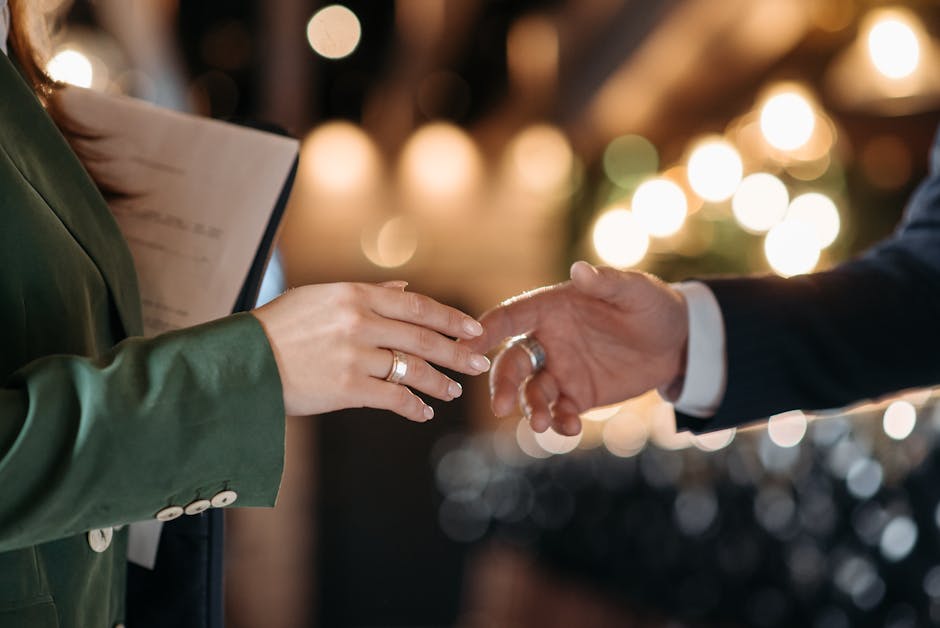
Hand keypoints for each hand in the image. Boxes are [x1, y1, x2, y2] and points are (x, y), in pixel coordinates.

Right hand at [252, 282, 490, 420]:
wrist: (242, 361)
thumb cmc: (279, 327)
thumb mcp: (320, 298)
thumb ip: (367, 294)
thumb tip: (404, 288)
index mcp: (354, 295)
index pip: (416, 305)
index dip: (450, 318)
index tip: (474, 328)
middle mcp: (358, 321)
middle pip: (422, 337)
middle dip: (456, 352)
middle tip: (478, 363)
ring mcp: (354, 355)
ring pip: (412, 369)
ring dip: (438, 383)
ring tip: (452, 392)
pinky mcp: (346, 388)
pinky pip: (392, 398)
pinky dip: (412, 406)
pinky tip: (423, 413)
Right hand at [464, 262, 688, 434]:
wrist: (677, 343)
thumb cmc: (651, 306)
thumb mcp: (635, 292)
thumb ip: (606, 283)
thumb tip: (579, 269)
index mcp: (551, 308)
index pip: (509, 318)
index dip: (486, 330)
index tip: (466, 346)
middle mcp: (547, 340)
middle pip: (512, 362)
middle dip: (503, 384)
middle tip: (501, 407)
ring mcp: (560, 370)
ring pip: (532, 392)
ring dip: (531, 409)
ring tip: (541, 425)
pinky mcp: (577, 395)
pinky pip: (560, 411)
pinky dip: (560, 422)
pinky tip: (569, 429)